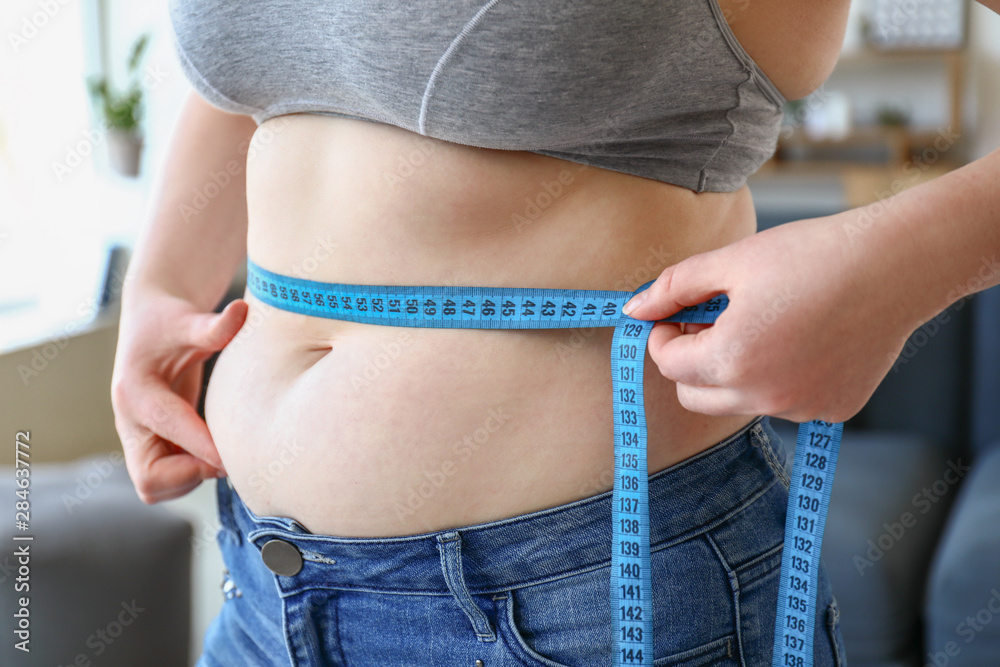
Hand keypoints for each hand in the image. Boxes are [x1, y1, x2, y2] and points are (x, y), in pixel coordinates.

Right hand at [111, 286, 247, 502]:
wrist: (151, 325)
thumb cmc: (172, 322)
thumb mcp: (190, 320)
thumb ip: (214, 325)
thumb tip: (242, 311)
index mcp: (136, 390)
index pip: (168, 427)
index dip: (202, 447)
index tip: (235, 458)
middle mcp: (129, 421)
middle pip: (149, 477)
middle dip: (190, 475)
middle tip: (227, 457)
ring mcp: (136, 437)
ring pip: (154, 487)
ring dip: (190, 479)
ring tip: (221, 451)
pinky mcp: (148, 445)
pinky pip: (162, 481)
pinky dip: (189, 477)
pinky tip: (213, 451)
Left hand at [622, 214, 919, 422]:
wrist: (896, 264)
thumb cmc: (813, 255)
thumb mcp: (732, 261)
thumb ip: (674, 288)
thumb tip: (633, 310)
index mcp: (731, 358)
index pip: (667, 364)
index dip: (664, 335)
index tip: (677, 314)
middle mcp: (763, 396)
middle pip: (693, 396)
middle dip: (690, 362)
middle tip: (711, 322)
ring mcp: (800, 409)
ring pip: (738, 401)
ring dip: (735, 371)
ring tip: (766, 324)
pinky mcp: (831, 410)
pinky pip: (784, 402)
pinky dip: (780, 379)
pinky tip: (804, 339)